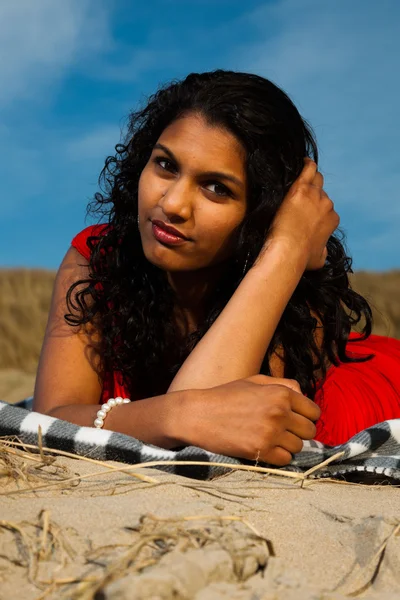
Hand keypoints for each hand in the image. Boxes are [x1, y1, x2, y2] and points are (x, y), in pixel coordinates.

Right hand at [180, 374, 320, 465]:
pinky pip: (285, 460)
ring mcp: (271, 432)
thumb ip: (282, 384)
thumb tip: (303, 394)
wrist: (198, 414)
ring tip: (270, 440)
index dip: (306, 417)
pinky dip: (278, 457)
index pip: (314, 411)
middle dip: (299, 432)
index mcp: (280, 393)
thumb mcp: (255, 381)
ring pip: (298, 447)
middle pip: (309, 431)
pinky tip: (265, 449)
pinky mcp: (260, 450)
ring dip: (287, 445)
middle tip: (283, 432)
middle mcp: (279, 412)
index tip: (295, 420)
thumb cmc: (225, 396)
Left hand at [267, 158, 339, 269]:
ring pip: (315, 179)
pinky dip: (305, 164)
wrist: (288, 251)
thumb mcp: (319, 259)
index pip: (326, 208)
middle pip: (320, 192)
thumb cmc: (300, 258)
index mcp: (332, 219)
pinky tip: (301, 162)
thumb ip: (323, 251)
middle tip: (298, 198)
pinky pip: (308, 169)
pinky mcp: (301, 189)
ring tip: (300, 177)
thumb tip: (322, 250)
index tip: (305, 212)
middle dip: (312, 195)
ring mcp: (315, 195)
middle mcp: (327, 205)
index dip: (315, 209)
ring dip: (309, 178)